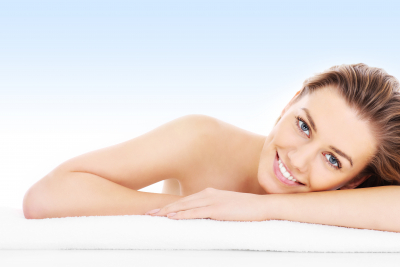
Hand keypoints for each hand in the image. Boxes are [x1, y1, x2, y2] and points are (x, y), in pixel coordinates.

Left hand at [145, 187, 267, 221]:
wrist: (262, 206)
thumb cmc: (246, 208)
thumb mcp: (226, 206)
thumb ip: (213, 209)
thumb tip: (204, 216)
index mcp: (209, 193)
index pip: (186, 200)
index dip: (171, 205)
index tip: (158, 210)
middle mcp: (208, 194)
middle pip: (181, 201)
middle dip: (164, 208)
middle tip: (148, 213)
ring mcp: (212, 201)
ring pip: (185, 206)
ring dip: (168, 211)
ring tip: (155, 216)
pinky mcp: (217, 209)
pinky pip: (195, 213)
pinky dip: (182, 215)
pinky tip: (172, 218)